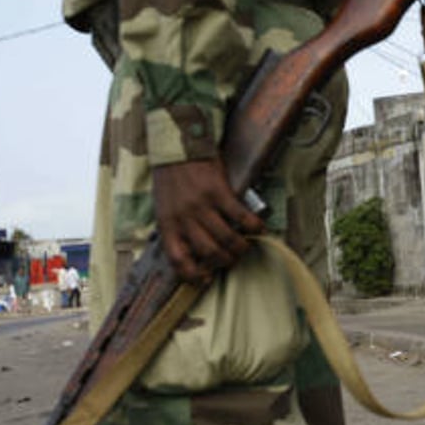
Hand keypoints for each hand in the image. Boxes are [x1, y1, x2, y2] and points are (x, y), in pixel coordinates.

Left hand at [152, 158, 264, 283]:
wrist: (178, 145)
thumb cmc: (172, 178)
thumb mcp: (165, 205)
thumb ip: (177, 226)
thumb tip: (196, 250)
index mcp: (167, 223)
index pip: (178, 259)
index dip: (193, 275)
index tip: (205, 279)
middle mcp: (183, 218)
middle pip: (209, 252)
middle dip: (224, 261)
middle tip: (233, 259)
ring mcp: (201, 205)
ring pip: (226, 238)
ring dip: (240, 247)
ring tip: (245, 246)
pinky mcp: (219, 192)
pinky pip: (240, 216)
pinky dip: (253, 226)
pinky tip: (259, 227)